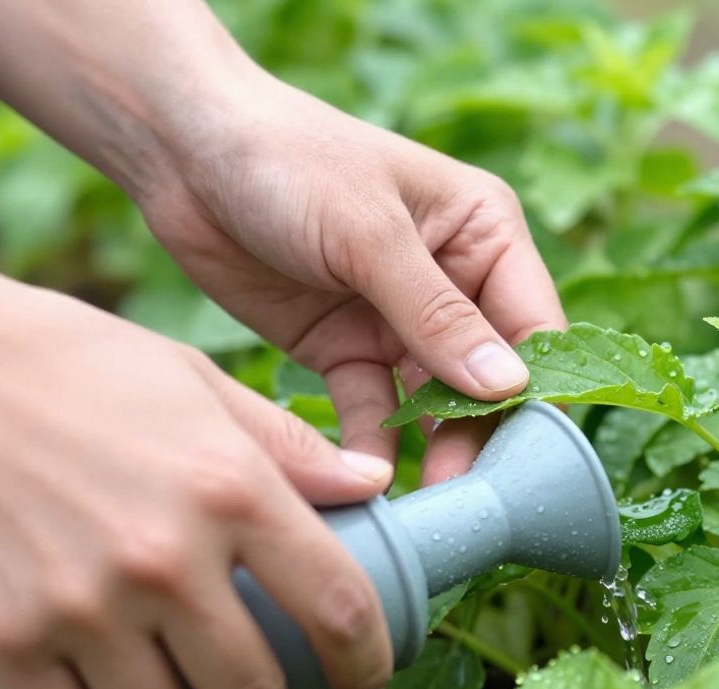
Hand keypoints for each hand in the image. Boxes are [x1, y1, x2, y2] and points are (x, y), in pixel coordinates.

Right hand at [0, 268, 396, 688]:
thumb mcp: (196, 382)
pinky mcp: (4, 640)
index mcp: (230, 486)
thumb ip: (290, 445)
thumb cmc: (69, 361)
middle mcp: (166, 557)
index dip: (367, 661)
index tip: (365, 679)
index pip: (338, 605)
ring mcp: (82, 606)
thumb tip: (375, 482)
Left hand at [137, 69, 566, 483]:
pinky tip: (369, 482)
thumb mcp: (369, 234)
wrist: (182, 153)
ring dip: (432, 450)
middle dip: (483, 434)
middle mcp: (452, 280)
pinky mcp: (342, 348)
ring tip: (432, 505)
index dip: (536, 392)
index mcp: (483, 233)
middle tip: (473, 496)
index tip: (531, 459)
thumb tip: (508, 388)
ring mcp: (396, 319)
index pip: (533, 325)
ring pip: (433, 402)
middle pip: (488, 377)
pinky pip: (371, 409)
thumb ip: (436, 315)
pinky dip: (372, 446)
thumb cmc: (289, 160)